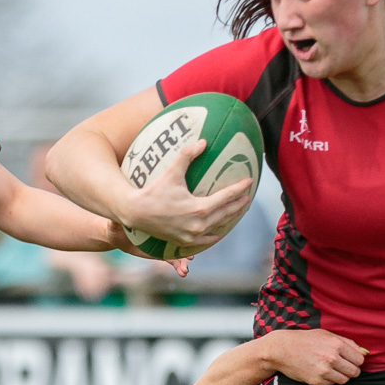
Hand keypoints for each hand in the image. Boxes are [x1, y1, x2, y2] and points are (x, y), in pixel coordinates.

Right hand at [121, 139, 252, 248]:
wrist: (135, 213)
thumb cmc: (153, 191)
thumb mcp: (171, 172)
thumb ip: (187, 156)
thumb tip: (203, 141)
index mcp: (200, 208)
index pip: (226, 197)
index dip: (239, 188)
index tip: (249, 181)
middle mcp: (199, 224)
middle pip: (226, 213)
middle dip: (239, 204)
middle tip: (248, 197)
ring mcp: (192, 236)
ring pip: (218, 227)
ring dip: (229, 218)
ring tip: (236, 211)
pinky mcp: (184, 242)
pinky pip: (205, 240)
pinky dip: (214, 234)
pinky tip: (218, 231)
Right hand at [258, 329, 366, 384]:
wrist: (281, 349)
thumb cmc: (305, 340)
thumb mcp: (326, 334)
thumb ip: (348, 343)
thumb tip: (366, 353)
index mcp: (336, 344)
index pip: (360, 360)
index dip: (356, 360)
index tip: (349, 359)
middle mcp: (332, 358)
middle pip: (355, 372)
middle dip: (350, 370)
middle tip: (340, 366)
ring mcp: (324, 371)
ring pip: (345, 380)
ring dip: (340, 376)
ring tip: (330, 368)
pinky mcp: (317, 381)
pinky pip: (332, 384)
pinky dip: (329, 380)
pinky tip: (320, 372)